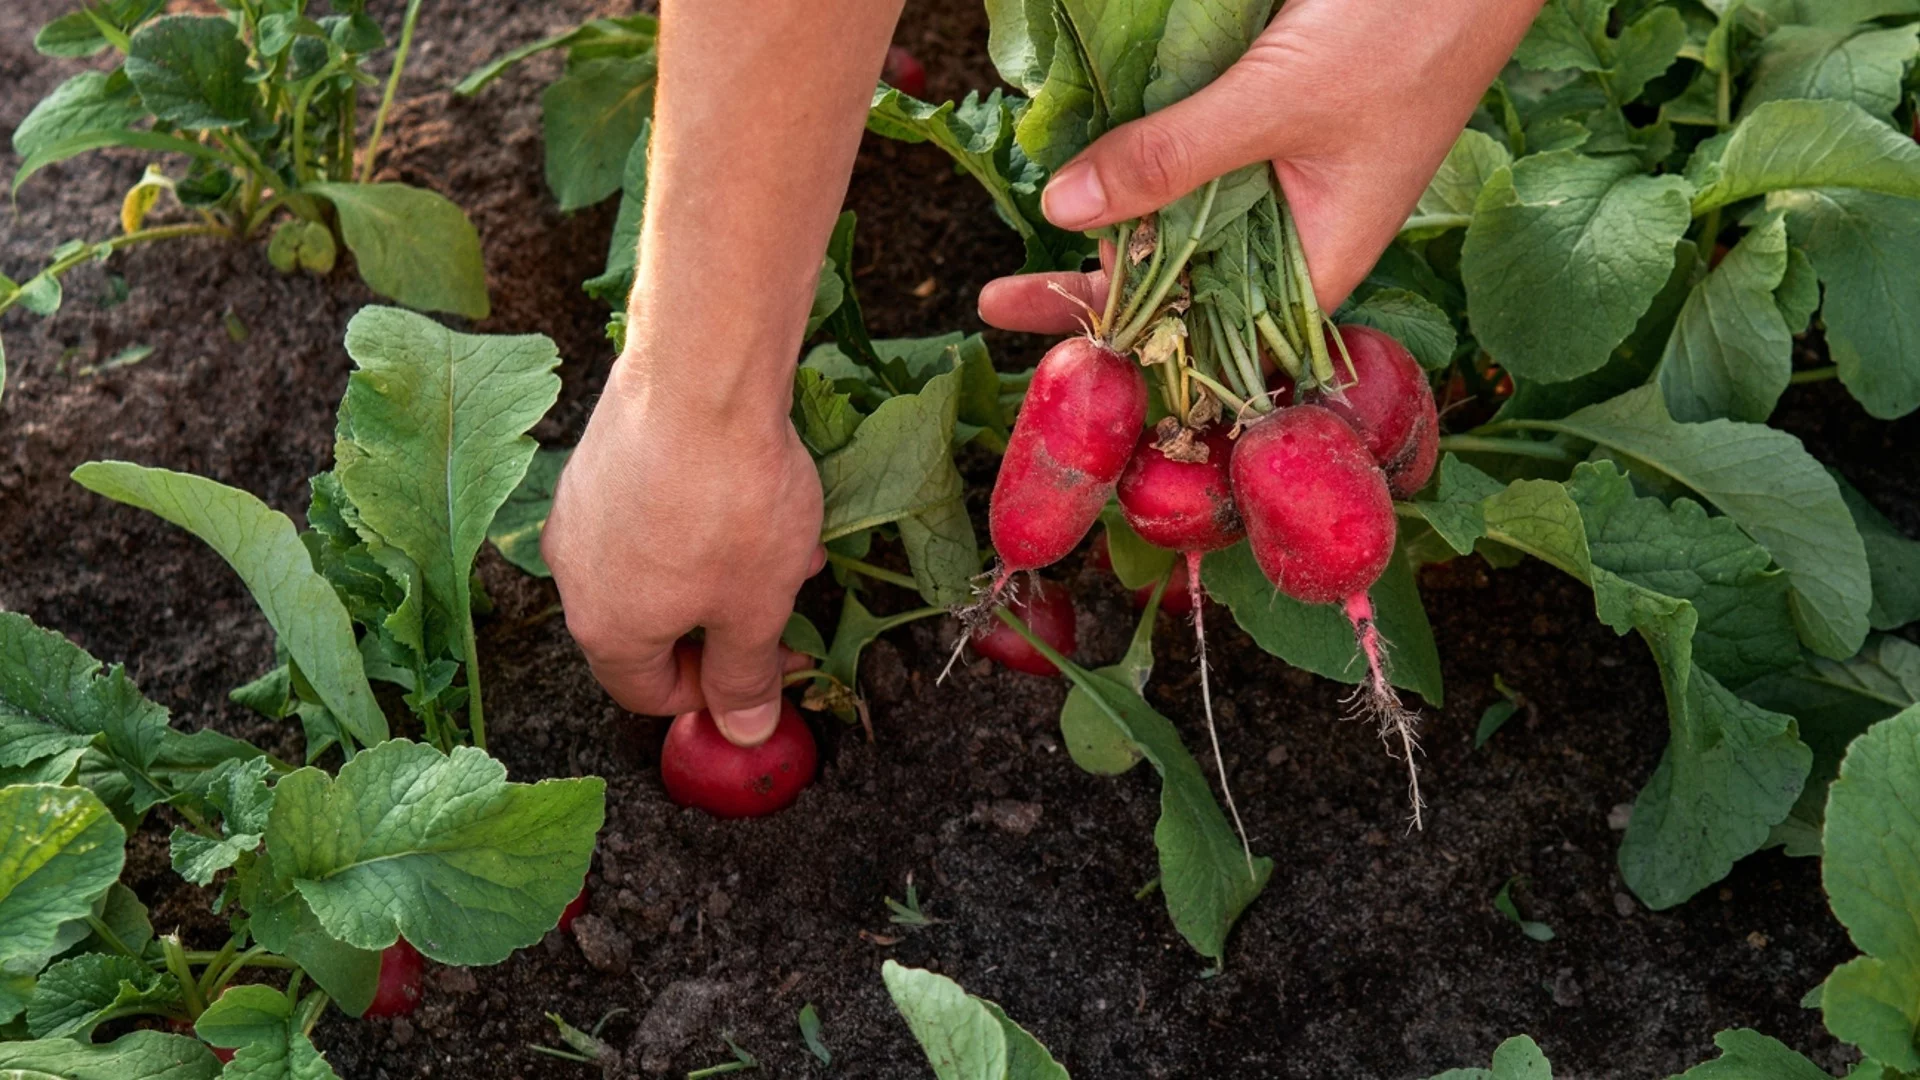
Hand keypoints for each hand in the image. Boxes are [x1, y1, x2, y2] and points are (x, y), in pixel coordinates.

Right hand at [542, 366, 825, 746]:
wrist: (701, 377)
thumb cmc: (729, 503)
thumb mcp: (756, 608)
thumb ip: (746, 678)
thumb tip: (743, 732)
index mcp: (606, 628)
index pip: (646, 693)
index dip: (712, 696)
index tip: (766, 672)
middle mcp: (576, 573)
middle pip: (651, 628)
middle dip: (727, 624)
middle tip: (786, 609)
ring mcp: (581, 509)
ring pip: (658, 565)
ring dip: (725, 570)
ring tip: (788, 545)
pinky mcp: (599, 457)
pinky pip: (652, 511)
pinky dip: (701, 519)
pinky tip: (757, 494)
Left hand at [978, 0, 1540, 331]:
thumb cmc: (1407, 29)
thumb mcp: (1276, 102)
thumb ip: (1170, 159)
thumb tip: (1063, 213)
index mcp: (1321, 260)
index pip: (1204, 330)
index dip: (1118, 339)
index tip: (1030, 333)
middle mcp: (1299, 231)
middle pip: (1183, 282)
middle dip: (1100, 289)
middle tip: (997, 294)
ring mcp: (1285, 176)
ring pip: (1184, 219)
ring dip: (1116, 223)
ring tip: (1029, 243)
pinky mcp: (1273, 120)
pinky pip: (1196, 157)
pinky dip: (1145, 160)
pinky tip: (1088, 166)